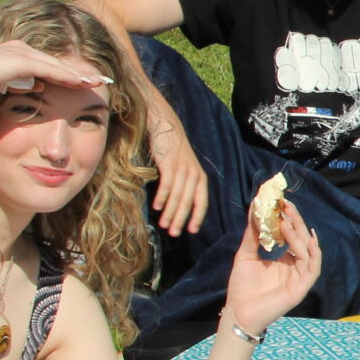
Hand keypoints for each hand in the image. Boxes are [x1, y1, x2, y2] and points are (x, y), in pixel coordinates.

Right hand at [0, 41, 110, 101]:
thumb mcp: (2, 84)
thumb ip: (21, 83)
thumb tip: (38, 87)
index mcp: (18, 54)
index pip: (50, 66)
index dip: (69, 74)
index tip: (87, 82)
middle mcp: (23, 50)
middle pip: (59, 63)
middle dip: (81, 73)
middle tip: (102, 79)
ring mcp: (22, 54)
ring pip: (58, 66)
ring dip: (80, 75)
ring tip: (99, 82)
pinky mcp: (19, 61)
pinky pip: (49, 70)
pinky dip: (67, 76)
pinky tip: (82, 83)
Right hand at [145, 109, 208, 237]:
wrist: (164, 125)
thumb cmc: (171, 149)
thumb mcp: (183, 167)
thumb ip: (183, 184)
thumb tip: (176, 204)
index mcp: (200, 177)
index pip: (202, 201)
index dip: (197, 217)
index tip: (191, 231)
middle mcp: (194, 174)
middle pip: (189, 202)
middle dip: (181, 219)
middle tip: (173, 233)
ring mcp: (183, 168)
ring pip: (178, 196)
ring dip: (170, 212)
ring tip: (163, 224)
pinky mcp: (170, 163)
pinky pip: (168, 184)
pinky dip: (163, 197)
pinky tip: (157, 207)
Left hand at [221, 194, 321, 337]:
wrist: (238, 312)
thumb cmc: (242, 286)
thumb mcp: (246, 255)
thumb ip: (253, 234)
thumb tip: (254, 208)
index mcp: (285, 260)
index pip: (293, 236)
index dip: (290, 219)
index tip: (283, 203)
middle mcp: (295, 267)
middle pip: (302, 241)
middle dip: (296, 222)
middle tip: (287, 206)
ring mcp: (299, 278)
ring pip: (307, 252)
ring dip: (299, 235)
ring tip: (287, 221)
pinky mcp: (301, 288)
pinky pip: (312, 268)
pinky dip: (313, 254)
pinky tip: (307, 240)